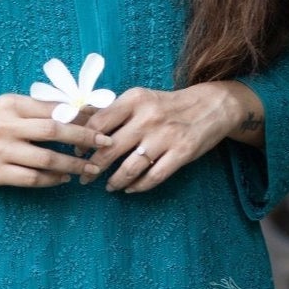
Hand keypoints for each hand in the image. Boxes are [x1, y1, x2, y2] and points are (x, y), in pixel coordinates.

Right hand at [0, 92, 113, 191]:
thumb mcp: (11, 112)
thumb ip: (40, 110)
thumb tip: (84, 111)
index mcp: (11, 104)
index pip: (53, 108)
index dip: (81, 116)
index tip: (102, 122)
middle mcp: (4, 125)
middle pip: (54, 130)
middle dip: (84, 138)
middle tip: (105, 144)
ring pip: (47, 158)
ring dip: (73, 165)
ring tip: (91, 168)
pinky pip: (32, 178)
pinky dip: (53, 180)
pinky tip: (65, 179)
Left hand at [79, 82, 239, 192]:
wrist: (211, 105)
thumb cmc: (167, 105)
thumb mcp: (141, 99)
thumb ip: (113, 111)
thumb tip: (77, 121)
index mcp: (135, 99)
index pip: (99, 122)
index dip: (84, 141)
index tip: (78, 153)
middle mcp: (149, 117)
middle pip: (110, 148)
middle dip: (93, 167)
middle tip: (85, 177)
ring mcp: (166, 136)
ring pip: (130, 167)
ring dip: (115, 181)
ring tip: (109, 186)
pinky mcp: (182, 153)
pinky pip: (153, 177)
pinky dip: (138, 186)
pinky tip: (130, 189)